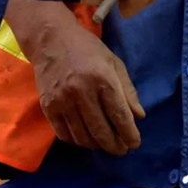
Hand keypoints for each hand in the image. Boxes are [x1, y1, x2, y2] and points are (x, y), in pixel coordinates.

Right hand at [13, 1, 144, 155]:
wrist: (51, 38)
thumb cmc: (87, 48)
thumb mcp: (113, 62)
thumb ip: (127, 90)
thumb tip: (139, 117)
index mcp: (102, 78)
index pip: (120, 116)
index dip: (129, 134)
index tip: (134, 143)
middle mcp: (82, 91)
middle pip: (101, 132)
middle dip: (115, 146)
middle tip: (121, 149)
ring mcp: (62, 100)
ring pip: (83, 137)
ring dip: (96, 146)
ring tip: (104, 143)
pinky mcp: (48, 106)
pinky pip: (64, 134)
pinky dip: (76, 141)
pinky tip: (84, 136)